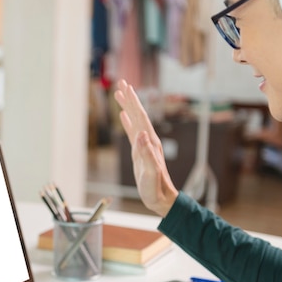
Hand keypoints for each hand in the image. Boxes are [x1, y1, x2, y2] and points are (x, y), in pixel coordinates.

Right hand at [114, 79, 177, 215]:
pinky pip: (132, 131)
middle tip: (121, 83)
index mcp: (150, 143)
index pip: (141, 117)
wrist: (161, 199)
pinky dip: (128, 121)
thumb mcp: (151, 173)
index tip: (126, 87)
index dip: (134, 102)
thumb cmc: (155, 189)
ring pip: (135, 120)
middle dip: (130, 98)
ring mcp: (144, 145)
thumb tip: (141, 134)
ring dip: (128, 106)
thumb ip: (147, 154)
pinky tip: (123, 115)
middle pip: (139, 114)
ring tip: (119, 94)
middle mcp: (148, 140)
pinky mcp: (140, 151)